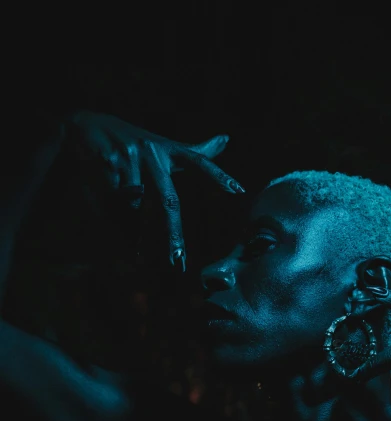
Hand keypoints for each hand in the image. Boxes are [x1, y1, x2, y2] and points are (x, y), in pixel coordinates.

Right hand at [68, 111, 244, 269]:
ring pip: (136, 207)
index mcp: (169, 150)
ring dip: (132, 229)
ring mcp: (131, 158)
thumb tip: (227, 138)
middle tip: (177, 262)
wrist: (88, 125)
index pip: (199, 162)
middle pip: (168, 201)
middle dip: (172, 233)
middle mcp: (153, 153)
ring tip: (132, 246)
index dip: (218, 177)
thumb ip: (196, 149)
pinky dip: (113, 216)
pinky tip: (109, 216)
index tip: (238, 191)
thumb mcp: (165, 144)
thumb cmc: (134, 141)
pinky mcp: (108, 164)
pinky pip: (114, 203)